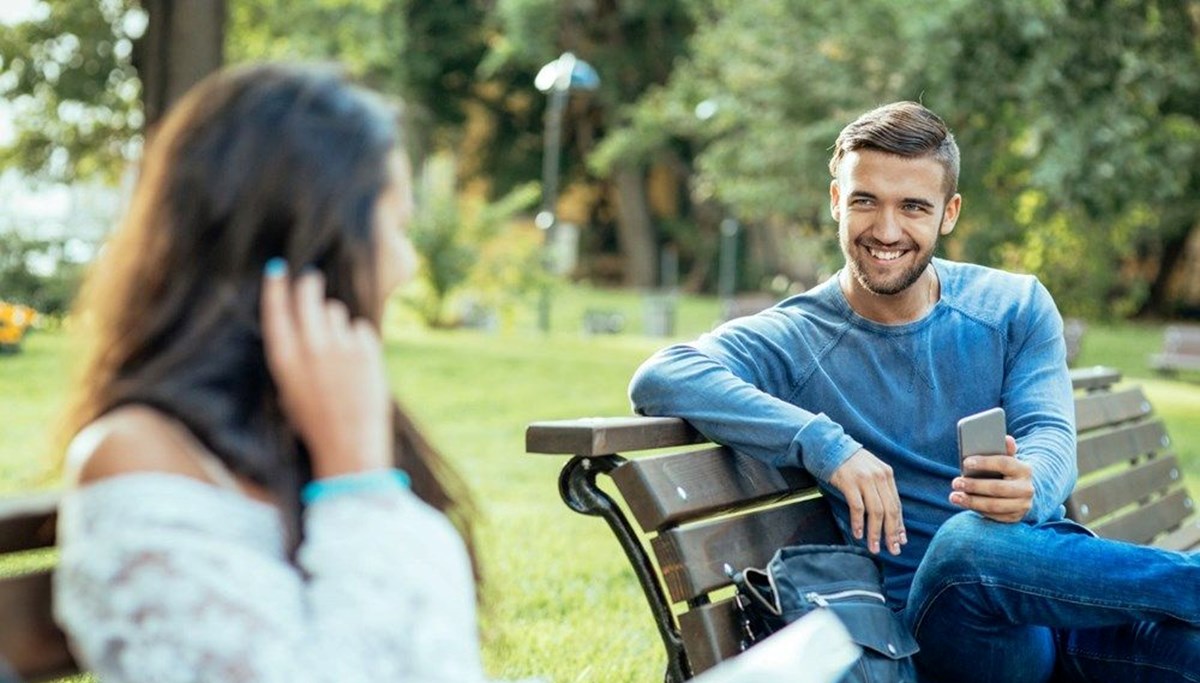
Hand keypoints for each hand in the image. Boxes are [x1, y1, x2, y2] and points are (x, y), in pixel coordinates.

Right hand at [260, 261, 392, 478]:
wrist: (350, 445)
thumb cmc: (316, 422)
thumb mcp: (290, 390)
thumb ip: (295, 354)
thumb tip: (302, 321)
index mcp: (284, 359)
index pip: (275, 310)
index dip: (275, 286)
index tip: (278, 269)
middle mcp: (310, 347)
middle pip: (308, 297)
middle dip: (310, 285)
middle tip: (313, 280)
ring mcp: (340, 346)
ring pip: (336, 311)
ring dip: (336, 322)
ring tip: (338, 352)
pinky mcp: (366, 349)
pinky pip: (360, 328)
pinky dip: (359, 339)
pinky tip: (357, 364)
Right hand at [828, 449, 905, 555]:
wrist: (830, 447)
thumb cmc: (850, 463)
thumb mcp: (871, 471)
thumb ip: (880, 489)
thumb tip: (889, 516)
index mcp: (887, 474)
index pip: (896, 504)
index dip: (899, 525)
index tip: (900, 541)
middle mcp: (879, 477)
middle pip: (889, 510)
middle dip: (891, 533)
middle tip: (892, 550)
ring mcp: (864, 479)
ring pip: (875, 512)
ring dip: (875, 532)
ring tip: (874, 547)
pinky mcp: (849, 482)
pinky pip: (857, 507)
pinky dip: (858, 523)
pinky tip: (858, 533)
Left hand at [949, 435, 1032, 522]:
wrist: (1023, 491)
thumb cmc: (1007, 472)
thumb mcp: (1008, 460)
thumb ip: (1004, 451)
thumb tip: (1006, 438)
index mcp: (1024, 469)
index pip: (1004, 463)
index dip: (984, 462)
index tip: (965, 462)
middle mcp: (1026, 489)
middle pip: (997, 488)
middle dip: (974, 486)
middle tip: (955, 482)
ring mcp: (1022, 505)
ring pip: (994, 505)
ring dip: (971, 501)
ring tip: (954, 496)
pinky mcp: (1014, 517)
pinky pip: (993, 516)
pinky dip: (976, 510)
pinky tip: (963, 503)